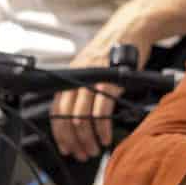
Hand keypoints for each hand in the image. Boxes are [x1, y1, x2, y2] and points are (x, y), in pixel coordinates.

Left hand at [50, 28, 132, 161]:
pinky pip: (101, 112)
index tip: (67, 149)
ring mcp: (91, 80)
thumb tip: (79, 118)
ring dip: (88, 139)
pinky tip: (106, 137)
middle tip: (83, 154)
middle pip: (66, 118)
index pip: (56, 112)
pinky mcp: (108, 81)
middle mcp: (75, 79)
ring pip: (81, 118)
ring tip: (95, 148)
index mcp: (68, 78)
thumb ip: (82, 90)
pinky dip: (102, 129)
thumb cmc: (113, 53)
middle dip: (74, 141)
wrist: (130, 30)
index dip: (60, 134)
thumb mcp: (90, 70)